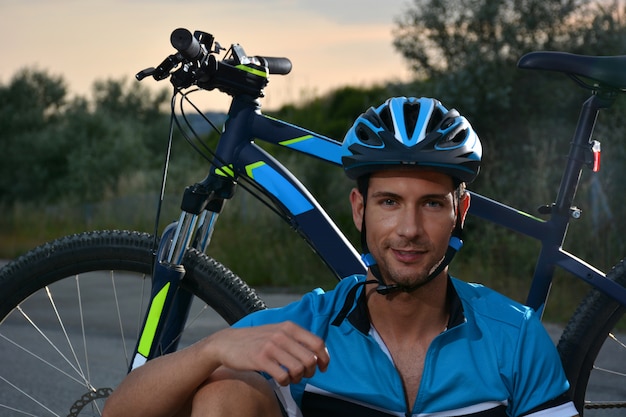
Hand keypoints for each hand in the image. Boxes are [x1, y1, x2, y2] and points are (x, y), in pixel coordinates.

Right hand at [206, 321, 329, 385]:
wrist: (228, 342)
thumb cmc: (256, 340)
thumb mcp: (277, 331)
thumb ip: (296, 339)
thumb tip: (318, 354)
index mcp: (290, 327)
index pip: (318, 343)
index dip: (324, 358)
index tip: (322, 367)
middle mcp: (282, 334)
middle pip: (310, 359)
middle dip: (310, 372)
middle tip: (302, 375)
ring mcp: (271, 346)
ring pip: (298, 369)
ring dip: (297, 379)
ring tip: (290, 378)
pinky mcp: (261, 359)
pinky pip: (283, 376)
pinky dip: (285, 382)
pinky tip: (280, 380)